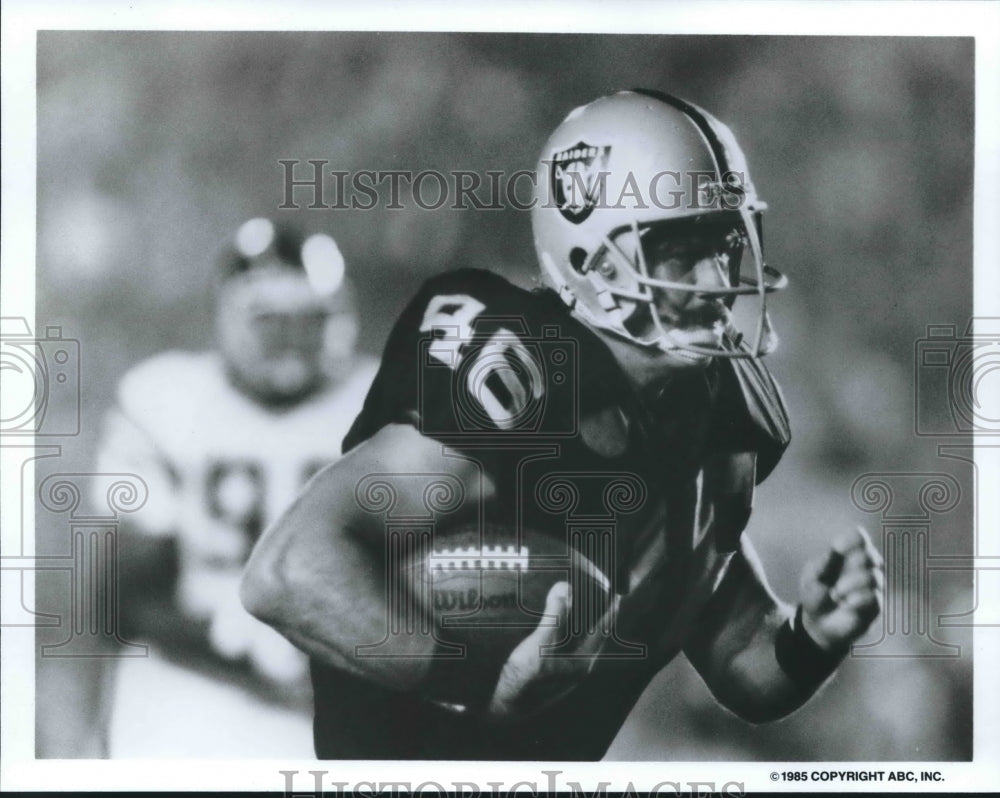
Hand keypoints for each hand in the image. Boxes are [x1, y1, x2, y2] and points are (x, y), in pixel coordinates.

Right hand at [487, 582, 618, 720]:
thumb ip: (554, 617)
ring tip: (569, 601)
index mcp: (580, 663)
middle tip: (592, 593)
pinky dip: (556, 630)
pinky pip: (556, 645)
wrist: (499, 708)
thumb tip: (565, 588)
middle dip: (592, 615)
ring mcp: (558, 670)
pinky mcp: (544, 670)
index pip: (602, 632)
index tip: (617, 595)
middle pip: (589, 635)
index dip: (609, 613)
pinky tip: (546, 621)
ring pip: (572, 641)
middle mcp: (573, 667)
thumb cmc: (524, 681)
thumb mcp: (540, 645)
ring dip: (572, 622)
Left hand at [798, 526, 883, 650]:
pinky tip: (845, 603)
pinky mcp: (876, 605)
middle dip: (853, 565)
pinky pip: (874, 596)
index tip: (837, 547)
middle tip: (836, 578)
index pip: (859, 538)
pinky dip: (857, 599)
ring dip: (851, 585)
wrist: (817, 623)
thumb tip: (837, 545)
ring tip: (836, 594)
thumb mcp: (812, 576)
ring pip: (873, 576)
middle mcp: (865, 567)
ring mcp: (873, 586)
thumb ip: (824, 561)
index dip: (852, 540)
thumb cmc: (815, 594)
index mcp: (848, 555)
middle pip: (871, 555)